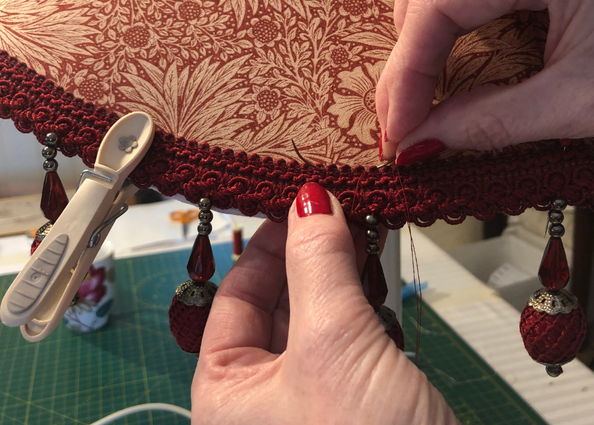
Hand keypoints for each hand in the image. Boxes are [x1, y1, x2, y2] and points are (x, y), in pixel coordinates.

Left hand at [191, 183, 457, 424]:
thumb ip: (318, 265)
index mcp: (226, 395)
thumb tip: (309, 200)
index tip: (297, 204)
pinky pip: (353, 336)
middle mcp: (262, 402)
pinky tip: (378, 268)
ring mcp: (314, 402)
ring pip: (320, 316)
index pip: (235, 298)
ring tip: (360, 226)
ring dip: (341, 272)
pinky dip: (365, 299)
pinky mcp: (359, 404)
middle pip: (279, 303)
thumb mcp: (331, 345)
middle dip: (309, 255)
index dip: (265, 246)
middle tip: (336, 209)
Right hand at [376, 0, 593, 162]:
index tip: (399, 132)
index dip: (404, 74)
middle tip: (408, 103)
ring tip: (426, 62)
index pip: (435, 4)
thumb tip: (424, 139)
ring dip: (424, 6)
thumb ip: (491, 121)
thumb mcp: (583, 104)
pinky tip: (461, 29)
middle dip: (406, 39)